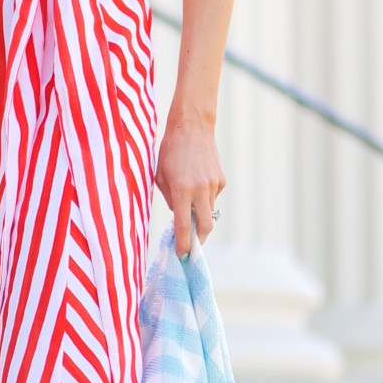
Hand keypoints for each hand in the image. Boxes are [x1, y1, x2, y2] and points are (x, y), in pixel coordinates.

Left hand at [154, 109, 224, 256]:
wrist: (192, 126)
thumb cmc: (170, 151)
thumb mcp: (161, 176)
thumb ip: (170, 199)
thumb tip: (180, 217)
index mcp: (182, 190)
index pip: (184, 226)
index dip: (183, 244)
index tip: (181, 256)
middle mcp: (200, 189)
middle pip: (205, 226)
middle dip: (199, 240)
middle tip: (190, 245)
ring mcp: (213, 185)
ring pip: (208, 210)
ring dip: (199, 212)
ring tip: (187, 196)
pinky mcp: (221, 180)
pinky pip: (212, 196)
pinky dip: (204, 196)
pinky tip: (196, 180)